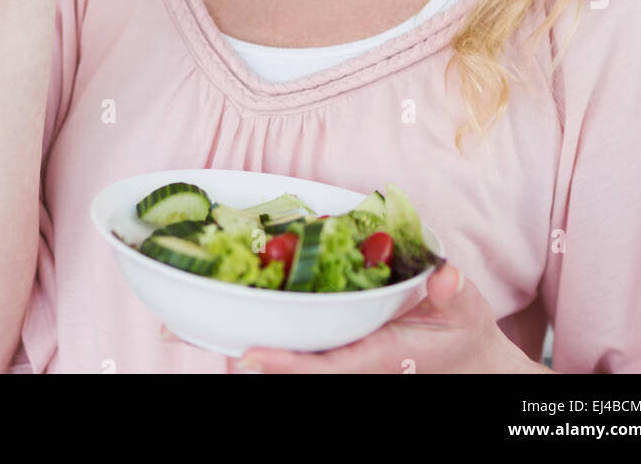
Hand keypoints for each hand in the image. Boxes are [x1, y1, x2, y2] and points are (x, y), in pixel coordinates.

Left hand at [160, 262, 549, 373]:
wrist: (464, 358)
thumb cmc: (461, 330)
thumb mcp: (464, 309)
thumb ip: (453, 293)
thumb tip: (447, 277)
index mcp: (377, 352)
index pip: (327, 363)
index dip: (288, 363)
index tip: (249, 358)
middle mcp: (349, 354)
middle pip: (288, 358)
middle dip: (238, 352)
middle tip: (180, 332)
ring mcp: (338, 347)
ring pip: (282, 346)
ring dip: (230, 336)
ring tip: (175, 321)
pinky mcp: (332, 335)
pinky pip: (290, 331)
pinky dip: (252, 320)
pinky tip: (213, 309)